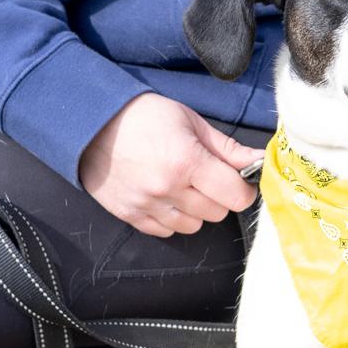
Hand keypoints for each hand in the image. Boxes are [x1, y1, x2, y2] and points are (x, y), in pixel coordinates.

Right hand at [79, 92, 259, 235]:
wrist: (89, 123)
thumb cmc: (143, 116)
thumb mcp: (189, 121)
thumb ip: (226, 148)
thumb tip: (258, 161)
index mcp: (187, 161)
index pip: (236, 196)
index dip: (242, 189)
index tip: (237, 181)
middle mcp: (168, 188)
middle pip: (217, 213)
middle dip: (218, 197)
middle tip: (204, 178)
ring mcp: (147, 205)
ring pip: (194, 226)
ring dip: (195, 210)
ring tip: (181, 186)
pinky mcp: (130, 216)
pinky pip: (166, 231)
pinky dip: (171, 218)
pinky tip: (163, 196)